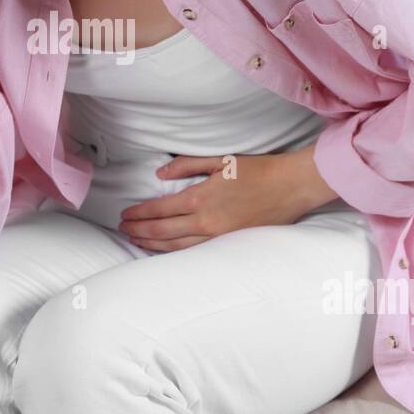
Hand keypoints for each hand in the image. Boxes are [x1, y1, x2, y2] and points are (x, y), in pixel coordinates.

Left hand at [116, 148, 337, 250]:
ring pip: (176, 246)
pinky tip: (164, 250)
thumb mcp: (220, 161)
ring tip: (136, 242)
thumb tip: (160, 175)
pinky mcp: (229, 245)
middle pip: (162, 231)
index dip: (139, 214)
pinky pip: (194, 252)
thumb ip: (186, 166)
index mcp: (200, 198)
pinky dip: (174, 252)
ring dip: (152, 245)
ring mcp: (217, 237)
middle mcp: (205, 222)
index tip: (125, 216)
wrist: (291, 187)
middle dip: (139, 231)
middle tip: (123, 231)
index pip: (159, 210)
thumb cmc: (257, 170)